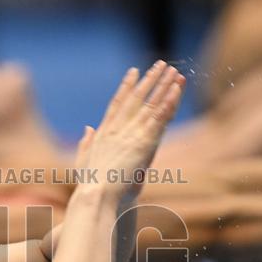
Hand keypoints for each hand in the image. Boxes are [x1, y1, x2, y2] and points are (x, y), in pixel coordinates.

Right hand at [73, 61, 184, 202]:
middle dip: (149, 80)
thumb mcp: (84, 161)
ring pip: (150, 104)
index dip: (126, 87)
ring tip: (174, 70)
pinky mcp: (143, 143)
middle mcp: (117, 129)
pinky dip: (169, 102)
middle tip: (160, 64)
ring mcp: (130, 134)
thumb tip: (88, 127)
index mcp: (103, 134)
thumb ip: (86, 143)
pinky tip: (176, 89)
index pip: (117, 104)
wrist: (95, 197)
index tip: (134, 71)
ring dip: (163, 86)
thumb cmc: (90, 187)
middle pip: (136, 98)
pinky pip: (159, 118)